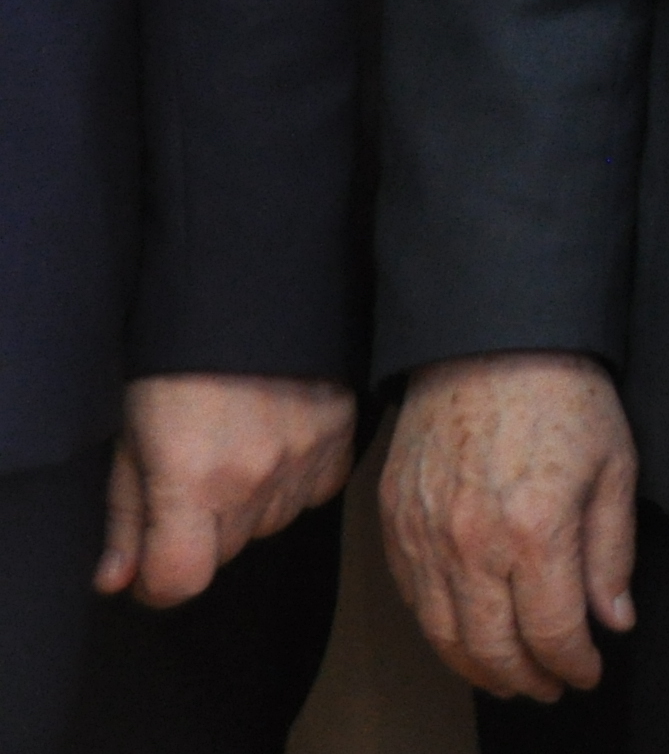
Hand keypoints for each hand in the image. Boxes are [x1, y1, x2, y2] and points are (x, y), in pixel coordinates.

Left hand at [91, 374, 355, 605]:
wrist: (249, 293)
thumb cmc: (177, 362)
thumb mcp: (131, 435)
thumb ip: (126, 514)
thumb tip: (118, 579)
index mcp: (192, 479)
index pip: (181, 580)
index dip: (158, 583)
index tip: (150, 564)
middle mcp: (254, 478)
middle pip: (224, 553)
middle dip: (201, 532)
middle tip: (188, 478)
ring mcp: (305, 458)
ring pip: (269, 524)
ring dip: (247, 506)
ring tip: (234, 450)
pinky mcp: (342, 437)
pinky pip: (315, 493)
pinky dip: (293, 482)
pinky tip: (275, 444)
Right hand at [381, 352, 636, 700]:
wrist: (491, 339)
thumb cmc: (565, 395)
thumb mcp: (615, 467)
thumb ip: (613, 552)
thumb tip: (615, 619)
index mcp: (535, 531)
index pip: (552, 631)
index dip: (574, 664)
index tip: (588, 672)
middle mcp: (472, 544)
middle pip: (493, 648)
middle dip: (527, 680)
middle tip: (551, 688)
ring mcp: (425, 536)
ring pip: (445, 634)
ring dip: (479, 668)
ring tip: (511, 677)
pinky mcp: (395, 523)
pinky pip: (414, 599)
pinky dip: (441, 631)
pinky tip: (469, 635)